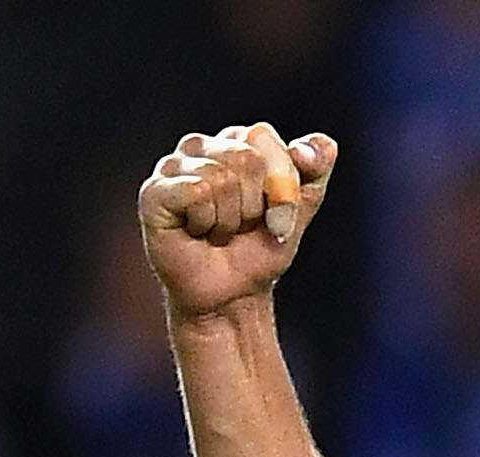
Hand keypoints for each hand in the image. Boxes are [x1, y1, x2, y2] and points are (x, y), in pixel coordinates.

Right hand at [138, 122, 336, 320]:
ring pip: (221, 177)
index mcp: (235, 141)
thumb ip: (315, 172)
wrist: (233, 295)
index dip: (280, 185)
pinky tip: (197, 233)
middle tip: (242, 228)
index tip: (276, 215)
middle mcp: (200, 146)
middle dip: (256, 206)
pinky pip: (195, 192)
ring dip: (230, 219)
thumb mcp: (299, 210)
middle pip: (245, 158)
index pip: (265, 139)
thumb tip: (326, 144)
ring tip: (218, 232)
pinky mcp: (153, 192)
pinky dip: (207, 222)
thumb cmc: (260, 249)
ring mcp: (172, 166)